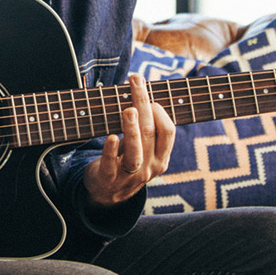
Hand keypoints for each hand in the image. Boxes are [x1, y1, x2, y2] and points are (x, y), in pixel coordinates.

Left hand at [83, 73, 174, 207]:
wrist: (107, 194)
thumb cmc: (125, 161)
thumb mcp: (142, 148)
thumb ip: (146, 127)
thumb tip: (143, 89)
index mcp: (161, 158)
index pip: (168, 131)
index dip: (159, 110)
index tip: (146, 92)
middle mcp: (149, 167)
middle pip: (150, 133)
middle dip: (143, 104)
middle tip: (135, 80)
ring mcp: (130, 176)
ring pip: (136, 151)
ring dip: (132, 129)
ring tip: (129, 110)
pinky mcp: (108, 179)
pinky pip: (111, 165)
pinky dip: (111, 151)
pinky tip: (111, 137)